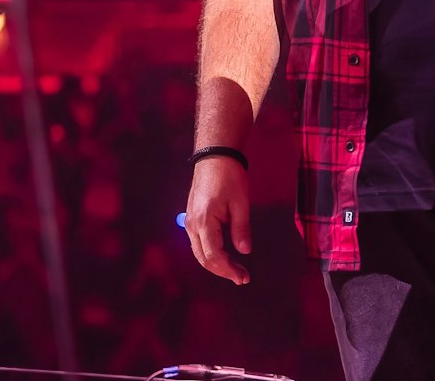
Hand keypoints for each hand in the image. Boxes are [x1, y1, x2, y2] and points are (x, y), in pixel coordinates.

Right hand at [186, 155, 252, 284]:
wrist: (214, 156)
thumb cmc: (228, 176)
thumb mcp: (241, 203)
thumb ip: (241, 229)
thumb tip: (244, 251)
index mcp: (204, 221)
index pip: (214, 256)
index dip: (228, 270)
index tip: (243, 277)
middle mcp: (193, 223)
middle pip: (204, 258)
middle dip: (223, 271)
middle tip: (242, 277)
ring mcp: (190, 220)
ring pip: (199, 252)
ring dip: (217, 264)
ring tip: (236, 269)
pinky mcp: (193, 216)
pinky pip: (198, 242)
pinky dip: (211, 253)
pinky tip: (225, 255)